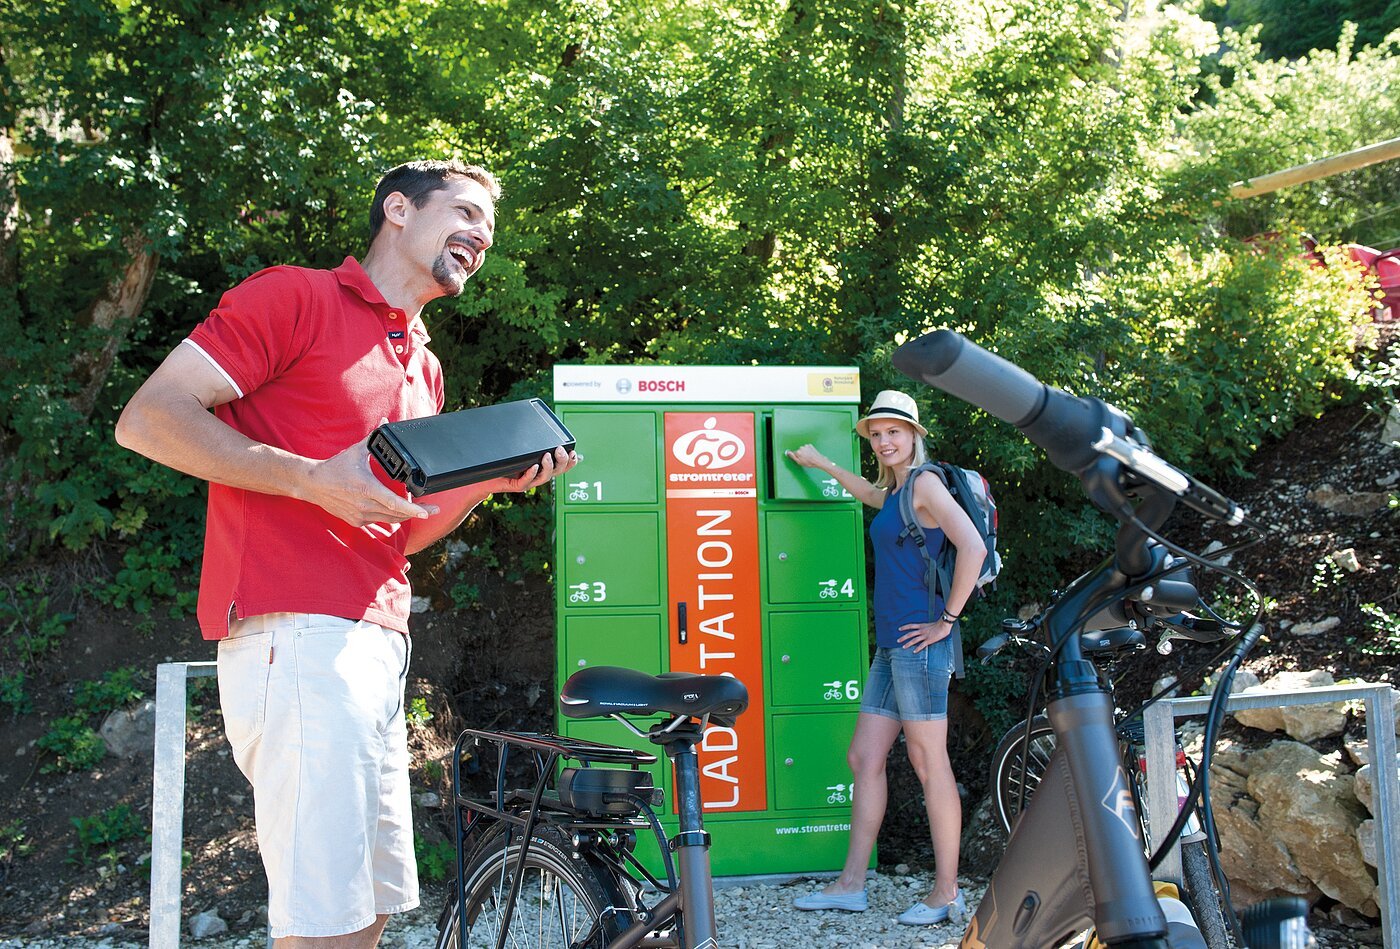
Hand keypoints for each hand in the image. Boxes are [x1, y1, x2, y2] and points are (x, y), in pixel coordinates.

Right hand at [304, 435, 439, 527]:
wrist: (313, 485)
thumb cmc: (335, 468)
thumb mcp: (356, 451)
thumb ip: (373, 438)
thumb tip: (385, 422)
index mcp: (367, 488)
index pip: (395, 503)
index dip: (413, 509)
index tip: (428, 512)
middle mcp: (364, 505)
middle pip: (398, 514)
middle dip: (418, 512)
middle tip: (434, 510)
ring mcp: (360, 515)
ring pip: (390, 520)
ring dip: (405, 515)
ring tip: (420, 510)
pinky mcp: (356, 521)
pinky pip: (379, 521)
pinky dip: (390, 516)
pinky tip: (396, 510)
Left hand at [488, 446, 578, 493]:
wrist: (485, 476)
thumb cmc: (501, 461)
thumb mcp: (518, 448)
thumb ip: (527, 439)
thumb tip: (532, 419)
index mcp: (542, 467)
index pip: (562, 466)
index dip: (571, 461)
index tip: (573, 452)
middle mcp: (537, 475)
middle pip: (558, 472)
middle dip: (562, 461)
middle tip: (560, 450)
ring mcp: (528, 481)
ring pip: (544, 478)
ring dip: (549, 467)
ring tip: (546, 456)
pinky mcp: (517, 485)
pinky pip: (526, 481)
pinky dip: (531, 473)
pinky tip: (534, 466)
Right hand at [785, 443, 830, 469]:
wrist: (818, 460)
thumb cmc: (810, 462)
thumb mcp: (799, 462)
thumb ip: (793, 456)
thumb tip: (788, 452)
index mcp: (798, 452)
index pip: (794, 453)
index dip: (797, 457)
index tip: (800, 459)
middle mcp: (801, 448)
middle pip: (798, 451)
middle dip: (801, 454)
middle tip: (805, 459)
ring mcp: (806, 446)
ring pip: (803, 449)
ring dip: (804, 452)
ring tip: (808, 457)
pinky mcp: (810, 445)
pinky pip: (807, 447)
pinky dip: (808, 450)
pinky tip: (810, 454)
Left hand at [897, 619, 953, 652]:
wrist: (943, 625)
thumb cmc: (938, 624)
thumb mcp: (929, 625)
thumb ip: (925, 628)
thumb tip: (923, 630)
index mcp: (921, 626)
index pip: (910, 626)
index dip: (904, 627)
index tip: (899, 629)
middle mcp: (921, 631)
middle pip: (910, 634)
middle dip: (903, 637)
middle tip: (898, 640)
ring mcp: (924, 636)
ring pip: (914, 640)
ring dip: (908, 644)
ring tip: (903, 647)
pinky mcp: (929, 640)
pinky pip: (922, 645)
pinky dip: (917, 649)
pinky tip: (914, 651)